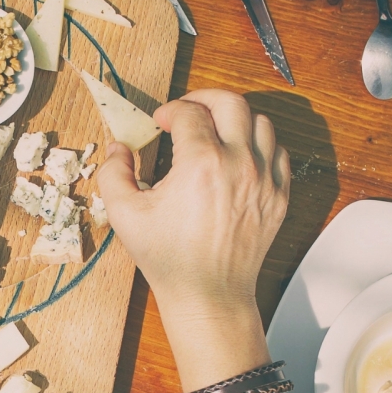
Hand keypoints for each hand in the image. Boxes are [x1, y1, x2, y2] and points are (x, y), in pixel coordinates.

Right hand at [97, 89, 289, 319]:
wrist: (208, 293)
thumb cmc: (168, 258)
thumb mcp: (125, 215)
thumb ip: (113, 174)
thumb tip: (118, 148)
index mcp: (201, 164)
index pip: (189, 113)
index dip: (169, 111)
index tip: (160, 123)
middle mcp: (238, 164)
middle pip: (231, 102)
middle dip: (204, 98)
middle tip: (188, 110)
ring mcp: (264, 180)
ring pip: (260, 122)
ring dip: (234, 118)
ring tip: (214, 130)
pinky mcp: (278, 196)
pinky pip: (278, 151)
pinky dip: (259, 143)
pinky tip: (238, 154)